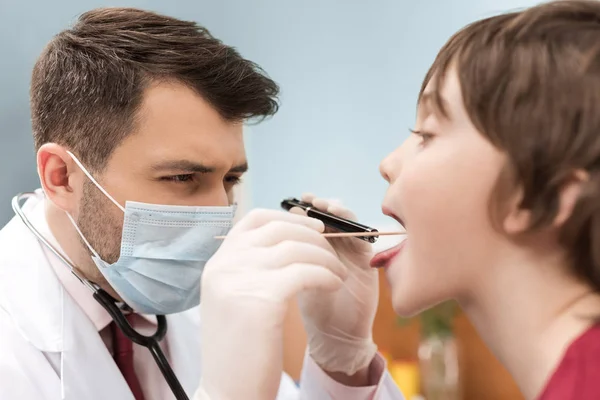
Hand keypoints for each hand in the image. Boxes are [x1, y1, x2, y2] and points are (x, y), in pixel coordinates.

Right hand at [195, 209, 347, 399]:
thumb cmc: (238, 351)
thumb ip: (248, 270)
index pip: (254, 219)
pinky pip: (306, 272)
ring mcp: (239, 280)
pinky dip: (326, 274)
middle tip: (332, 251)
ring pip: (296, 249)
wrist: (228, 392)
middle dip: (313, 237)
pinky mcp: (261, 299)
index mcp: (217, 264)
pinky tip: (335, 285)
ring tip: (338, 274)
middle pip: (278, 230)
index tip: (312, 228)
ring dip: (325, 258)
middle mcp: (224, 266)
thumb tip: (285, 244)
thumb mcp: (232, 300)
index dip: (288, 218)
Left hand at [293, 194, 378, 376]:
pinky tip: (341, 222)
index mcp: (315, 248)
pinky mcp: (367, 259)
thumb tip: (274, 225)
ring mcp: (351, 251)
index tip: (290, 204)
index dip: (302, 210)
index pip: (309, 220)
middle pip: (329, 216)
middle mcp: (334, 246)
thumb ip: (291, 254)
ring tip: (324, 206)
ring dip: (336, 211)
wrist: (335, 335)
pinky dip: (354, 226)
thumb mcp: (295, 277)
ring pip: (346, 222)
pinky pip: (363, 236)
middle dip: (319, 205)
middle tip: (309, 200)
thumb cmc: (312, 308)